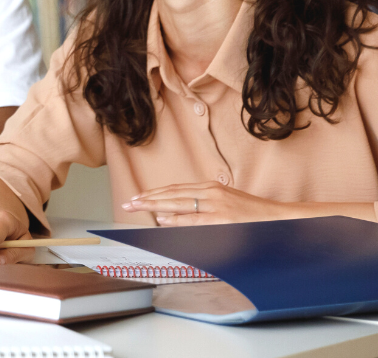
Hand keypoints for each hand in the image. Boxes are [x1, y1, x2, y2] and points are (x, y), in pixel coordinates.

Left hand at [125, 181, 291, 225]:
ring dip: (156, 206)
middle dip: (148, 198)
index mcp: (211, 188)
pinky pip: (195, 220)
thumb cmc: (254, 215)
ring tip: (137, 207)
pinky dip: (177, 219)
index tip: (137, 197)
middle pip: (172, 194)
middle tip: (128, 202)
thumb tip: (176, 215)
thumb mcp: (226, 204)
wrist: (280, 218)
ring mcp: (217, 205)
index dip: (155, 193)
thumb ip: (203, 207)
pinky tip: (163, 219)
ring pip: (179, 204)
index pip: (176, 189)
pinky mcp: (223, 218)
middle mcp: (212, 193)